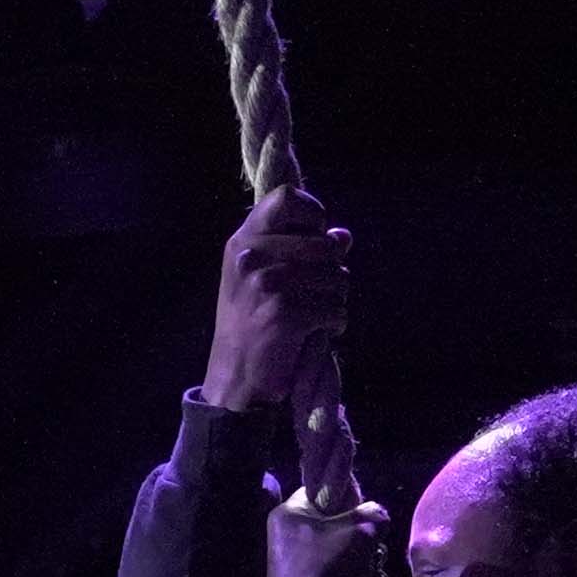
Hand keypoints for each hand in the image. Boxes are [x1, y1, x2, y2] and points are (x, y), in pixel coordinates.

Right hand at [202, 185, 348, 418]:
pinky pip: (336, 308)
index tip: (314, 236)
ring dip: (336, 300)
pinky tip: (316, 333)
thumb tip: (343, 236)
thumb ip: (304, 251)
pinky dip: (334, 323)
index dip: (313, 213)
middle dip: (333, 271)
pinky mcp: (283, 314)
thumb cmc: (252, 324)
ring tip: (314, 316)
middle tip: (317, 294)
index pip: (287, 199)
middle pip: (326, 244)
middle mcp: (251, 257)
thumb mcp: (266, 279)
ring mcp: (265, 285)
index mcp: (243, 241)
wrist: (234, 377)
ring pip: (338, 276)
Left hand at [265, 492, 392, 576]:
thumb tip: (376, 516)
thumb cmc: (333, 567)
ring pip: (339, 553)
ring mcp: (290, 568)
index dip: (349, 498)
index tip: (366, 514)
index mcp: (286, 515)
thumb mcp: (363, 530)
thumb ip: (373, 513)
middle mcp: (282, 538)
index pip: (323, 490)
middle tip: (371, 551)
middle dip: (361, 539)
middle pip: (334, 525)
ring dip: (362, 564)